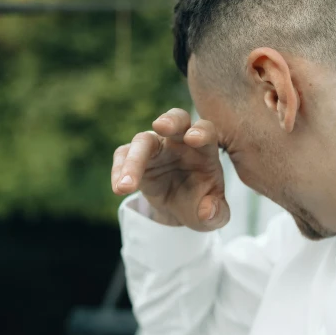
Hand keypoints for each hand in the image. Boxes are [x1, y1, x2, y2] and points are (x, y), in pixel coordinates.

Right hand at [111, 108, 229, 230]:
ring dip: (134, 159)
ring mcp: (157, 146)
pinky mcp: (135, 156)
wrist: (181, 209)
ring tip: (126, 186)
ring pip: (143, 139)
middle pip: (176, 119)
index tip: (194, 138)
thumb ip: (216, 212)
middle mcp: (181, 140)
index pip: (206, 131)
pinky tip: (119, 188)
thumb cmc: (202, 202)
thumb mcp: (215, 214)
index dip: (201, 132)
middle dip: (169, 120)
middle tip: (161, 126)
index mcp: (205, 148)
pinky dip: (119, 170)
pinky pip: (123, 155)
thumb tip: (207, 211)